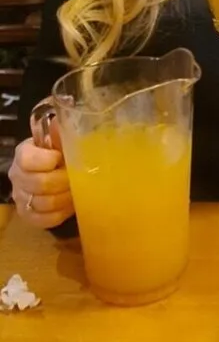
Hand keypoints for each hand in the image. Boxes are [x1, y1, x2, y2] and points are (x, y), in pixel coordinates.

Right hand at [8, 105, 73, 228]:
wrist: (49, 172)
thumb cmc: (55, 154)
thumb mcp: (57, 142)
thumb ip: (59, 135)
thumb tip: (61, 121)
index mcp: (23, 154)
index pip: (27, 159)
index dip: (46, 160)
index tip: (60, 158)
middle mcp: (17, 177)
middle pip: (40, 184)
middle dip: (64, 181)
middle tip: (78, 177)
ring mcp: (21, 198)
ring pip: (45, 203)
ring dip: (66, 198)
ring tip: (77, 190)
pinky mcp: (28, 216)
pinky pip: (45, 220)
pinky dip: (61, 213)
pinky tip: (70, 204)